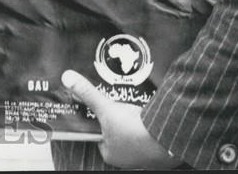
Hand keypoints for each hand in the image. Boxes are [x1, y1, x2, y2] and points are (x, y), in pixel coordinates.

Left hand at [61, 70, 182, 168]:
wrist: (170, 138)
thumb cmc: (135, 131)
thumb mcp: (106, 109)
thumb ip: (87, 94)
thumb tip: (67, 79)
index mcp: (110, 154)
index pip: (97, 136)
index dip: (98, 121)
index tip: (101, 109)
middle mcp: (126, 159)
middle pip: (115, 134)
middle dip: (117, 120)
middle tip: (119, 106)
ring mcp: (145, 156)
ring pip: (134, 135)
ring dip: (134, 123)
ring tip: (134, 110)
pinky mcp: (161, 151)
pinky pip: (151, 136)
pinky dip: (149, 127)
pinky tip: (150, 116)